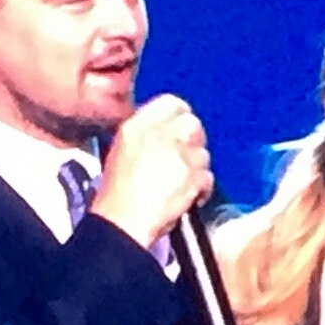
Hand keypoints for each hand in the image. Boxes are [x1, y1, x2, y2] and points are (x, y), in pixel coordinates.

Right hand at [90, 94, 213, 248]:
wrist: (123, 221)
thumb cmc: (117, 195)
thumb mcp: (122, 151)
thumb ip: (146, 135)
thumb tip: (166, 133)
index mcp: (138, 125)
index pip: (172, 103)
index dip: (180, 118)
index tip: (179, 132)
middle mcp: (161, 134)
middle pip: (193, 125)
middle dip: (193, 142)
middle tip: (184, 159)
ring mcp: (180, 154)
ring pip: (204, 153)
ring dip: (196, 167)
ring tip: (180, 183)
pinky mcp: (195, 176)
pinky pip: (208, 177)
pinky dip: (202, 189)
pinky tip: (188, 197)